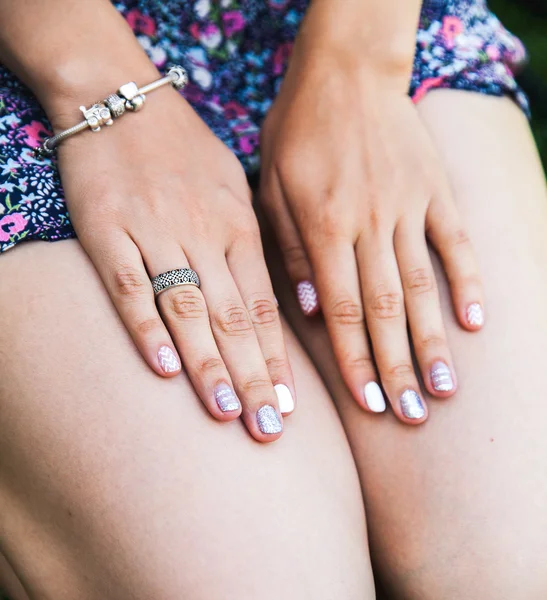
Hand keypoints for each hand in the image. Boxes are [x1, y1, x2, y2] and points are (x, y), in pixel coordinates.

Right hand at [55, 86, 294, 440]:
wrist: (122, 99)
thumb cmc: (187, 150)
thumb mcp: (237, 189)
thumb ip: (255, 244)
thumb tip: (282, 296)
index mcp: (239, 227)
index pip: (264, 306)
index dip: (277, 358)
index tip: (290, 405)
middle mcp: (203, 234)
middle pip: (233, 318)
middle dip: (253, 377)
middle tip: (268, 430)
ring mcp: (155, 232)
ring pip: (188, 308)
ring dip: (208, 364)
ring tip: (227, 413)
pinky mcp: (106, 229)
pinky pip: (129, 284)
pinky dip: (145, 327)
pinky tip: (162, 367)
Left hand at [260, 48, 483, 423]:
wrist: (345, 72)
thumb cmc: (297, 132)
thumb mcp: (271, 187)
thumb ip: (289, 250)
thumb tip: (306, 311)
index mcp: (322, 227)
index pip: (339, 311)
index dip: (355, 361)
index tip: (370, 403)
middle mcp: (368, 224)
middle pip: (384, 309)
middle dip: (397, 366)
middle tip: (412, 416)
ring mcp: (407, 206)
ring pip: (422, 285)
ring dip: (433, 340)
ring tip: (444, 389)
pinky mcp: (436, 189)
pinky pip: (456, 241)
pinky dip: (469, 281)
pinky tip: (477, 321)